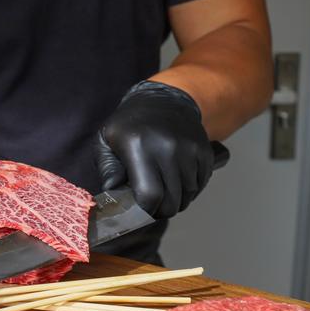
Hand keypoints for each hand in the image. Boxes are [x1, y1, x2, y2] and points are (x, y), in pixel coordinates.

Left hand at [94, 81, 213, 218]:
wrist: (162, 100)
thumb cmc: (129, 126)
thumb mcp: (106, 141)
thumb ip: (108, 169)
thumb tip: (113, 192)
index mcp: (138, 146)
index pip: (150, 195)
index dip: (146, 210)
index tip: (140, 210)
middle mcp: (166, 147)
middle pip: (171, 200)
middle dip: (161, 210)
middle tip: (152, 206)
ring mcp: (188, 148)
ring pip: (188, 194)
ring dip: (177, 201)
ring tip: (164, 193)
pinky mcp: (203, 150)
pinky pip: (201, 183)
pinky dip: (190, 190)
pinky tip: (177, 183)